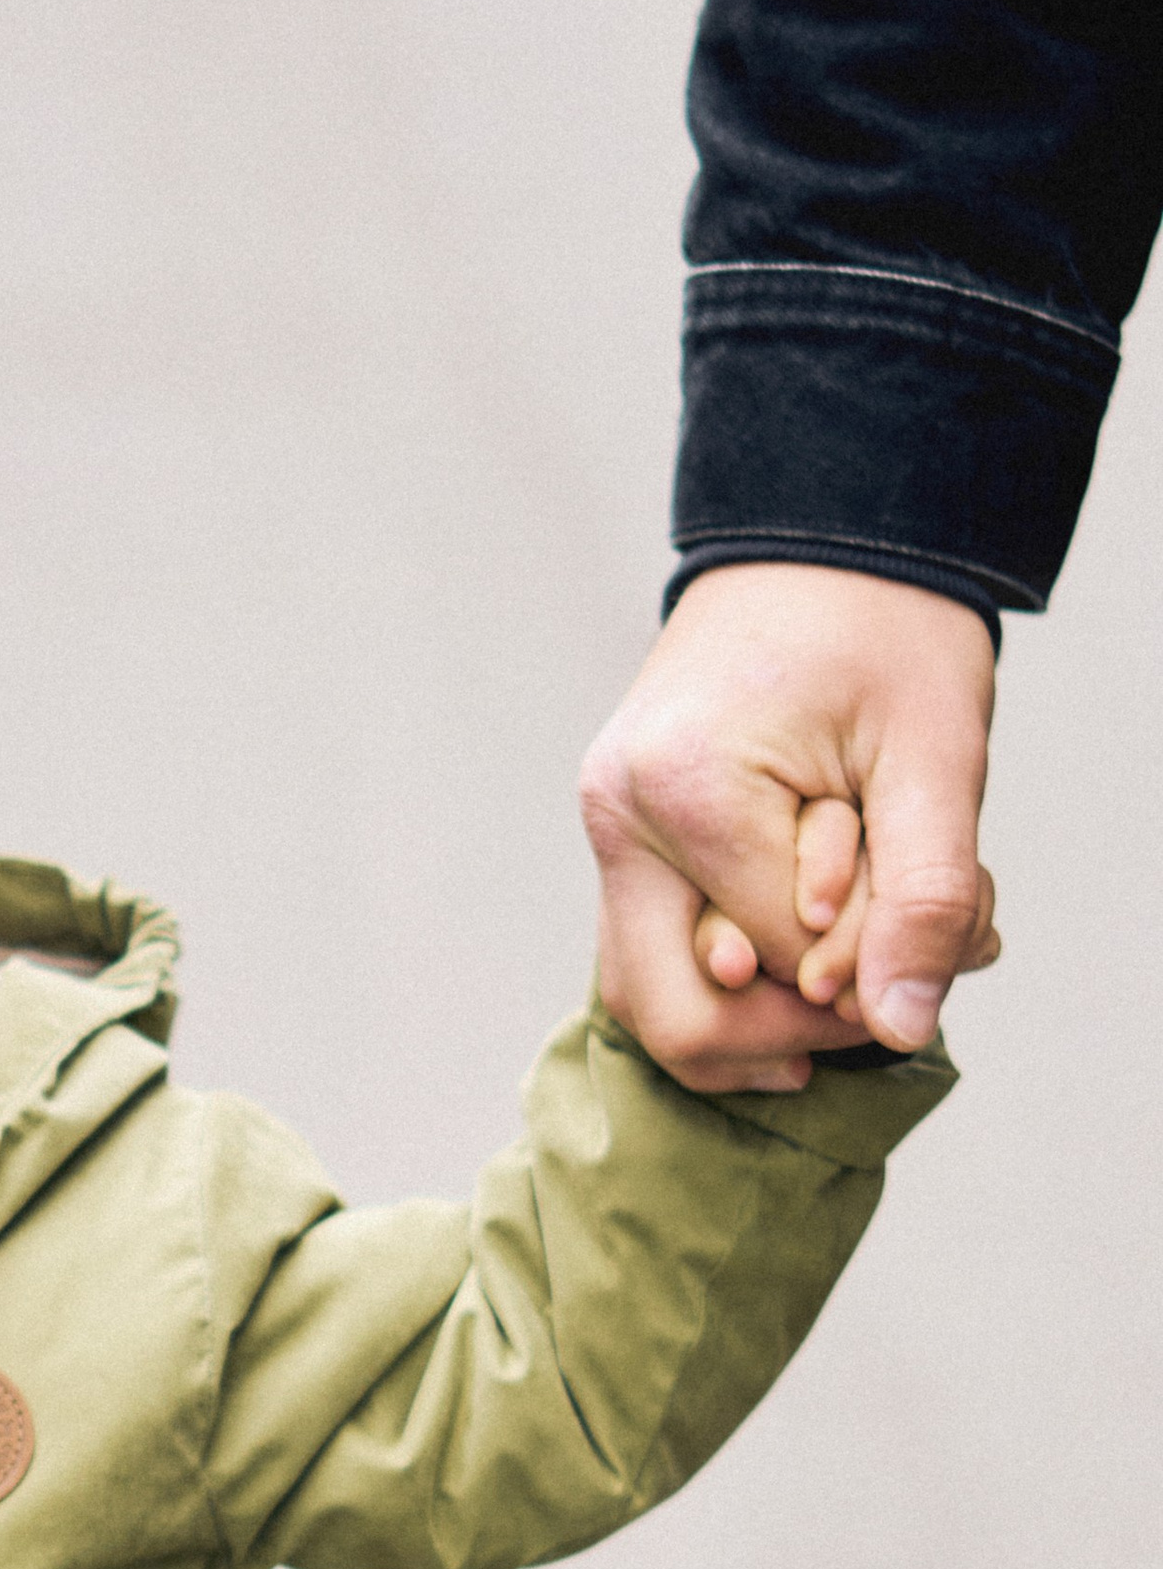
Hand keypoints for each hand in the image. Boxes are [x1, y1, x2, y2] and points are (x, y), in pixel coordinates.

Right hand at [579, 563, 998, 1091]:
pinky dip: (735, 975)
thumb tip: (903, 1028)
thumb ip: (925, 897)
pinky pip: (654, 953)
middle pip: (675, 1015)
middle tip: (883, 993)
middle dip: (794, 1027)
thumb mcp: (937, 758)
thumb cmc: (886, 631)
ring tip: (852, 976)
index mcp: (686, 790)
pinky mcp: (622, 834)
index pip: (779, 961)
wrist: (823, 540)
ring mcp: (608, 828)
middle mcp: (619, 817)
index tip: (960, 924)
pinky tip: (807, 961)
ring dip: (759, 1016)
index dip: (873, 968)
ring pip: (651, 1001)